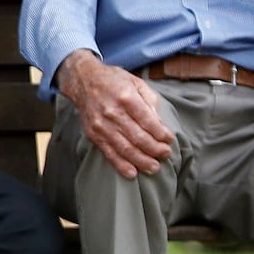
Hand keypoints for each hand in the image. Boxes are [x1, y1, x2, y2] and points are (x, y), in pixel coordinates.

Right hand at [58, 50, 172, 178]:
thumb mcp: (137, 82)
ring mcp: (101, 125)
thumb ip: (150, 102)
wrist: (83, 80)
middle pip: (138, 137)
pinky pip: (108, 152)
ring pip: (124, 148)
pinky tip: (132, 173)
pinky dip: (120, 164)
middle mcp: (112, 112)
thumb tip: (159, 124)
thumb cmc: (113, 81)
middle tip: (165, 154)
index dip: (161, 134)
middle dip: (155, 149)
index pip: (148, 121)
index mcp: (126, 97)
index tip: (170, 140)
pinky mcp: (93, 134)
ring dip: (141, 160)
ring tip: (154, 167)